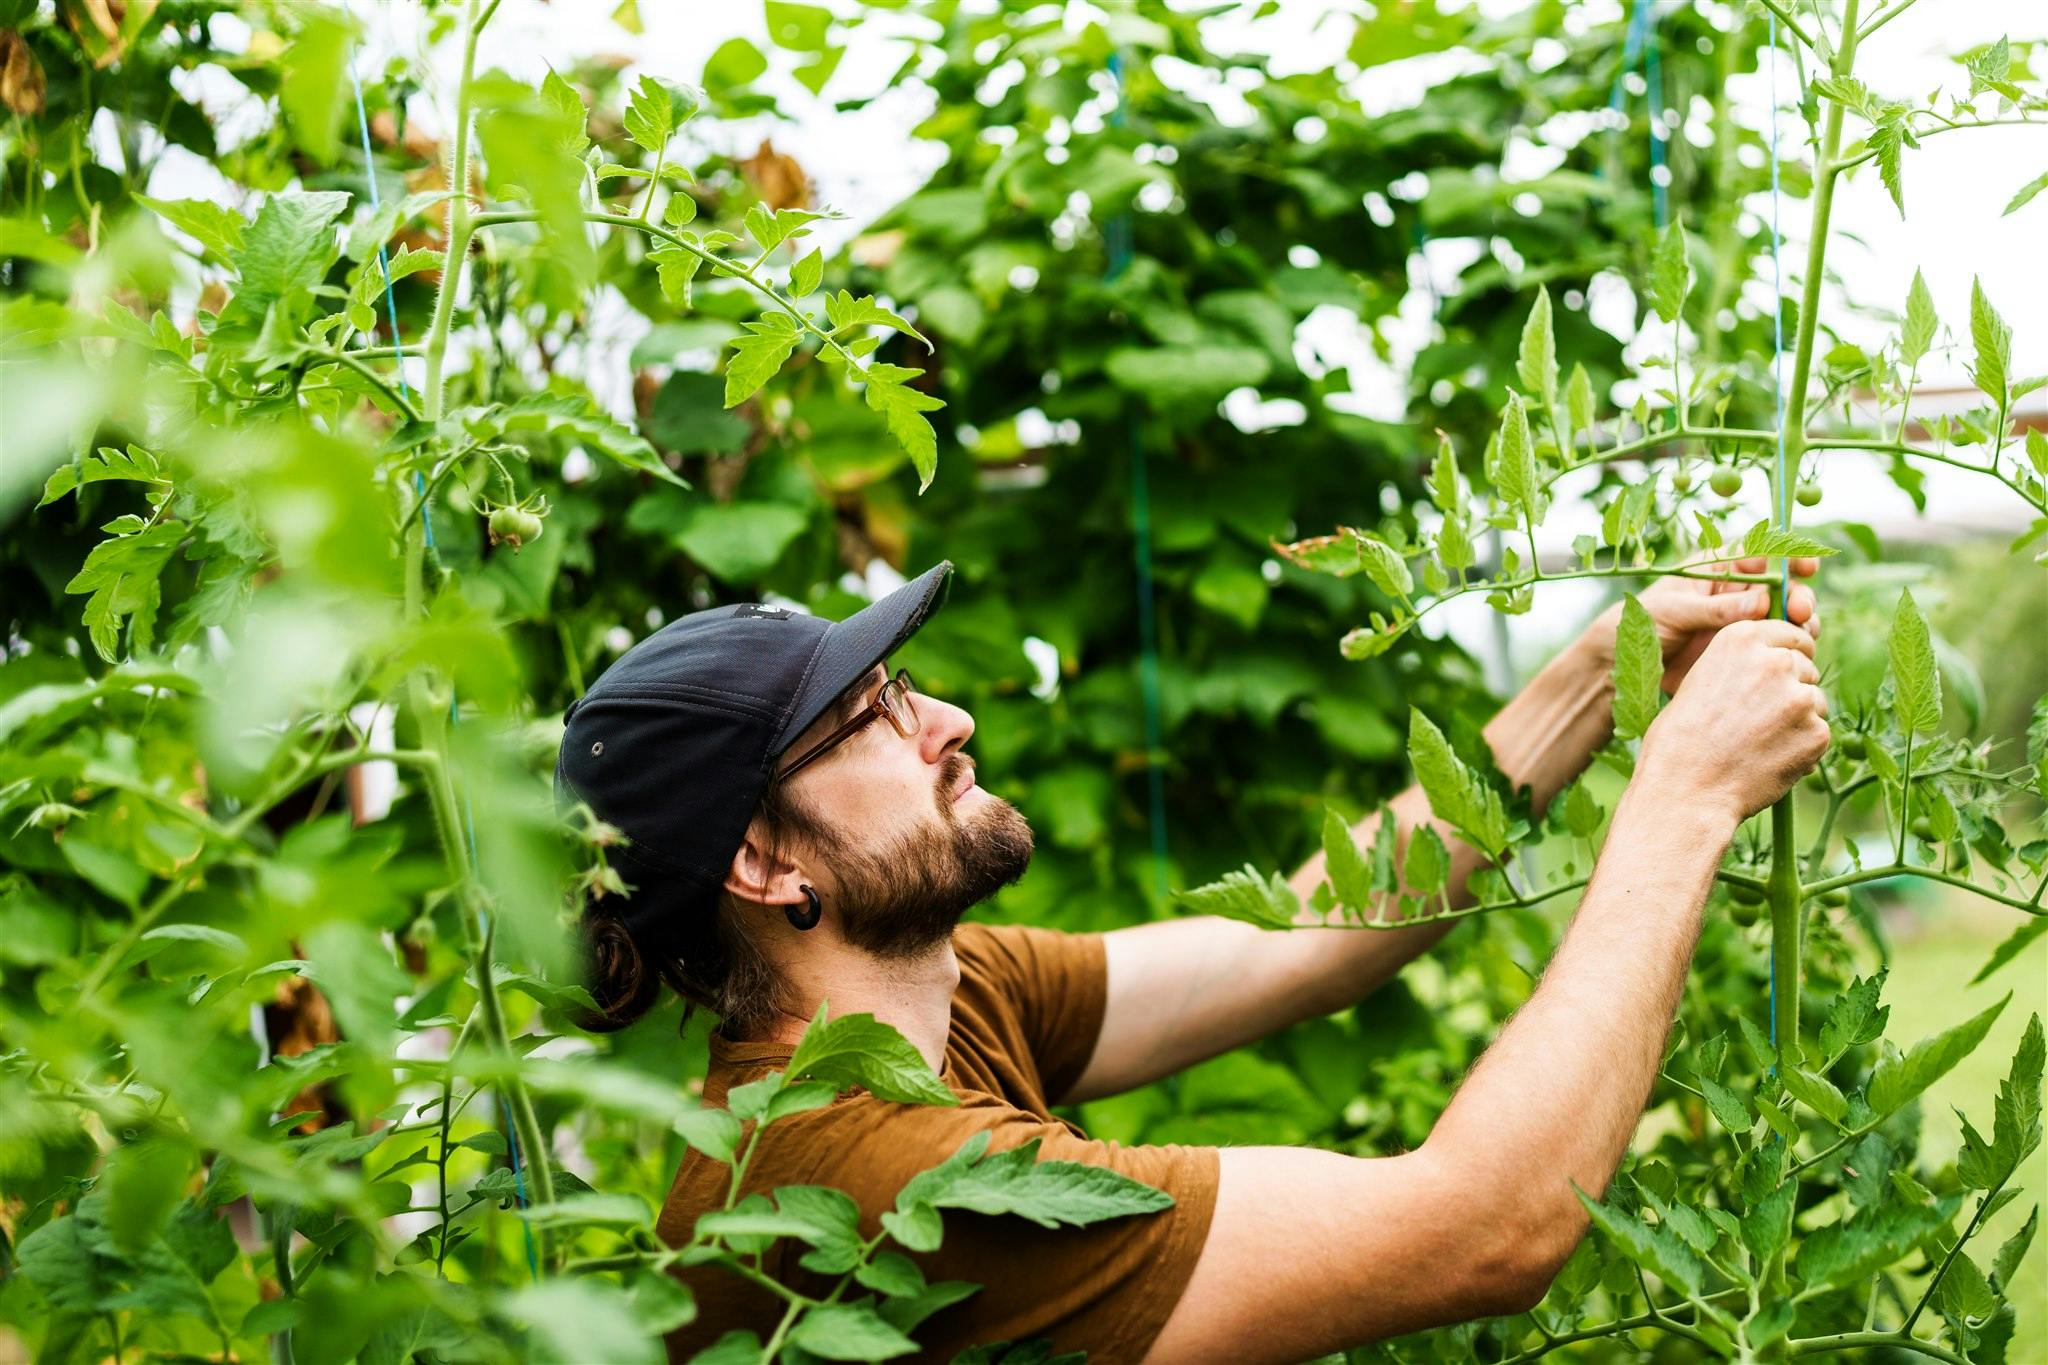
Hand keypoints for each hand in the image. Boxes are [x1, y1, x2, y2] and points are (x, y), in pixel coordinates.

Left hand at [1581, 558, 1820, 693]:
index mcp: (1719, 567)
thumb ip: (1715, 609)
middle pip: (1784, 587)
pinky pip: (1776, 645)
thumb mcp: (1675, 610)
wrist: (1624, 662)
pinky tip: (1792, 655)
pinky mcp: (1745, 648)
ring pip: (1787, 617)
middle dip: (1799, 595)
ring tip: (1799, 633)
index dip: (1789, 556)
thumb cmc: (1643, 622)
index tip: (1806, 566)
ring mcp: (1745, 620)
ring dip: (1800, 623)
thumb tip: (1760, 604)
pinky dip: (1790, 648)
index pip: (1762, 552)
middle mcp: (1738, 591)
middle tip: (1800, 611)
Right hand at [1639, 619, 1829, 825]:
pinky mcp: (1817, 732)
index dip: (1786, 652)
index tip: (1779, 670)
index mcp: (1740, 639)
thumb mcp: (1698, 681)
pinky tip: (1770, 760)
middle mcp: (1774, 661)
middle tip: (1761, 717)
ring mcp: (1799, 697)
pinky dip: (1802, 747)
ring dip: (1798, 718)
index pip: (1788, 632)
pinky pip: (1819, 733)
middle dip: (1791, 686)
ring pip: (1815, 700)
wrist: (1686, 791)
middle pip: (1804, 665)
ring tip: (1760, 742)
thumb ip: (1739, 665)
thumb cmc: (1680, 741)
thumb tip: (1775, 663)